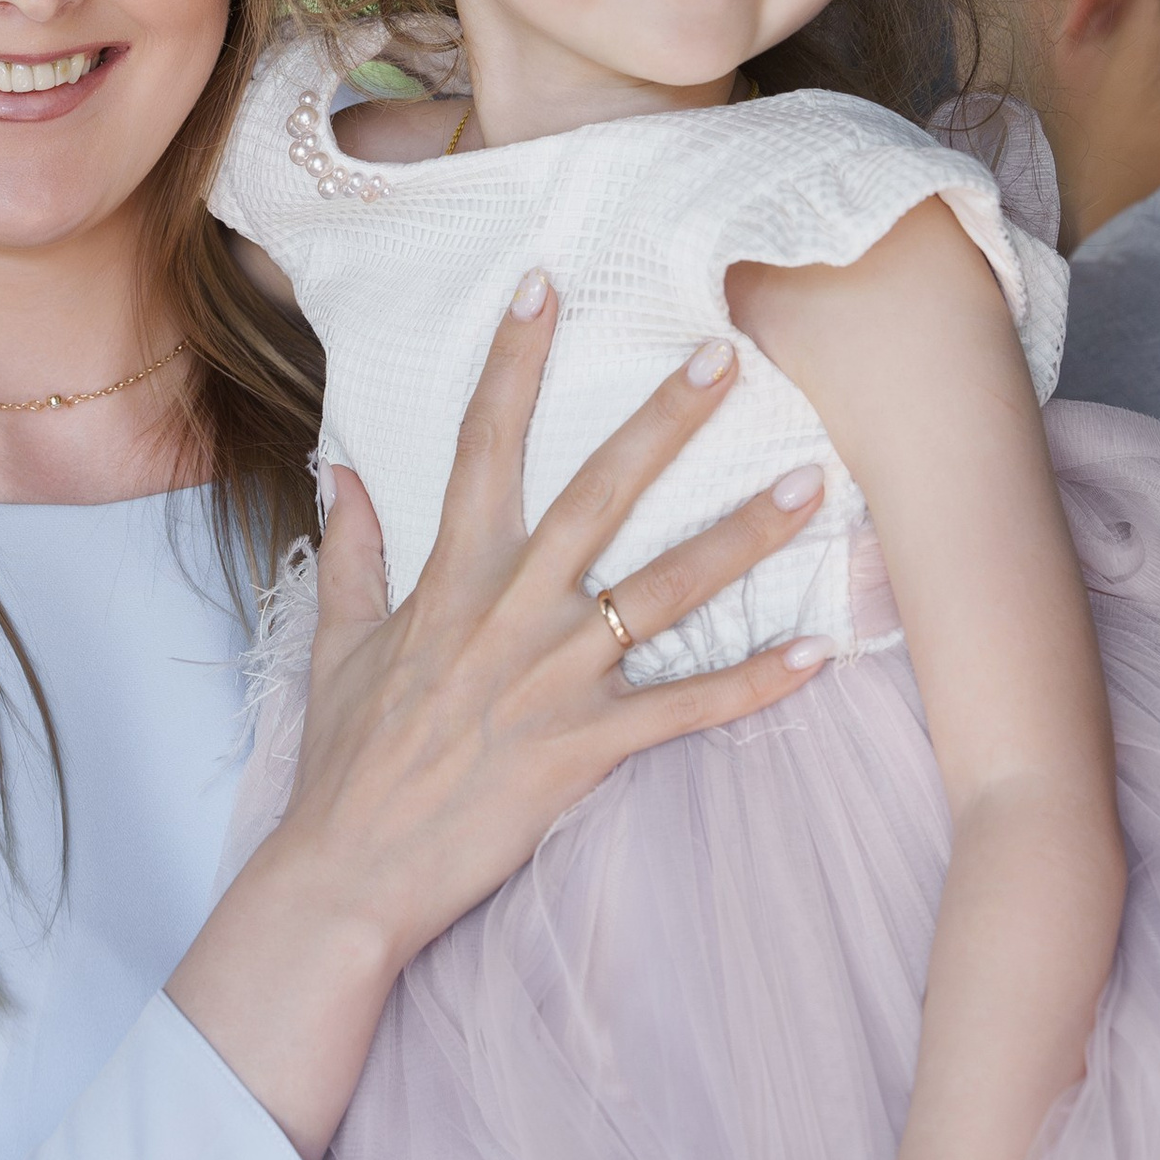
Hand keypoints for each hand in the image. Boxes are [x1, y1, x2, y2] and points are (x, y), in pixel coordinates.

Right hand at [168, 273, 831, 1159]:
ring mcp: (550, 681)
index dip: (512, 362)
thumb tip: (340, 471)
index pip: (482, 447)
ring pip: (661, 591)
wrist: (346, 874)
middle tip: (722, 354)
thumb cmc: (348, 764)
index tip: (545, 285)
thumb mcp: (340, 645)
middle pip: (596, 496)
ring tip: (813, 487)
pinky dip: (754, 683)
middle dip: (662, 421)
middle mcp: (507, 615)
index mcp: (450, 580)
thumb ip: (354, 551)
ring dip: (741, 538)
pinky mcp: (583, 751)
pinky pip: (685, 709)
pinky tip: (819, 652)